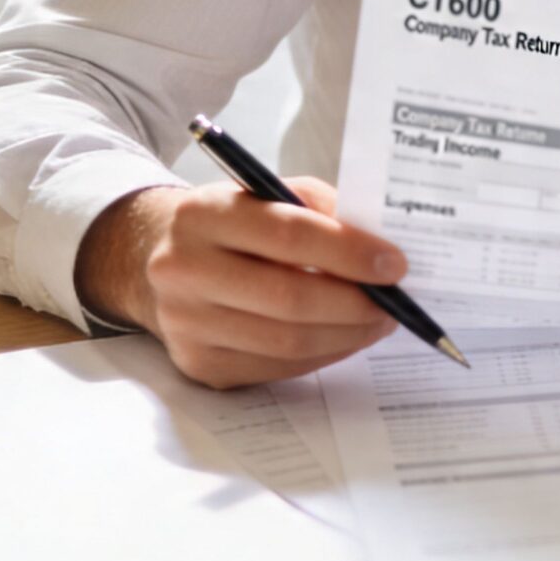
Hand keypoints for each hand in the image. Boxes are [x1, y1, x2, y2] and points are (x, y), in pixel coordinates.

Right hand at [75, 177, 408, 388]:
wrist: (164, 261)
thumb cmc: (236, 223)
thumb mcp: (270, 193)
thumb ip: (321, 208)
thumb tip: (381, 247)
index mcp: (203, 214)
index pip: (288, 234)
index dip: (349, 252)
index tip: (394, 263)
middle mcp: (183, 270)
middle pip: (288, 297)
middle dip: (355, 303)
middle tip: (395, 301)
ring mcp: (185, 323)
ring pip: (285, 341)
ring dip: (346, 334)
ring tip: (379, 320)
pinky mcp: (198, 363)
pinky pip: (275, 367)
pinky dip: (322, 354)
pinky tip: (344, 337)